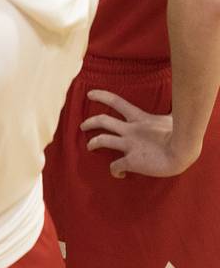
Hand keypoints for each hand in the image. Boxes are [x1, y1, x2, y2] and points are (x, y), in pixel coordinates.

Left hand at [82, 89, 197, 178]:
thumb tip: (181, 104)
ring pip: (102, 140)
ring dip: (93, 143)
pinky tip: (119, 174)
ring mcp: (129, 145)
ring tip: (90, 146)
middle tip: (82, 126)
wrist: (184, 150)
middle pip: (103, 120)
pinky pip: (116, 166)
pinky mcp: (131, 160)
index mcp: (141, 118)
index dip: (102, 96)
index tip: (90, 94)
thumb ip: (170, 112)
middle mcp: (131, 130)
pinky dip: (114, 170)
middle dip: (90, 122)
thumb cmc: (184, 134)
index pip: (117, 102)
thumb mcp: (173, 118)